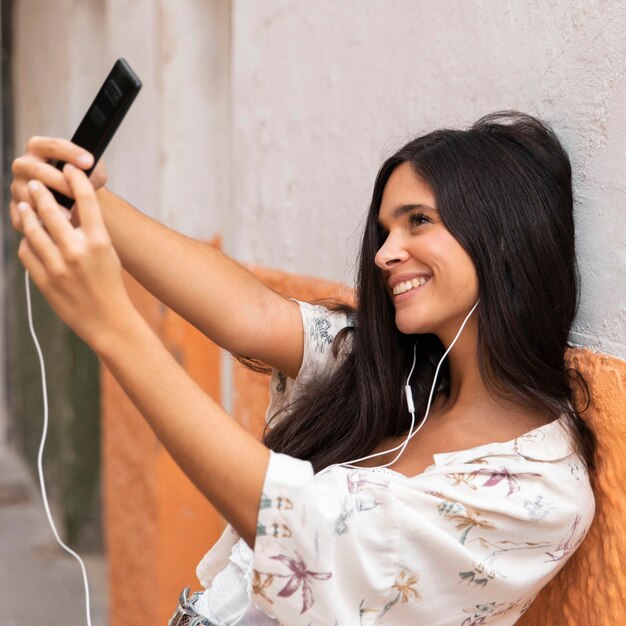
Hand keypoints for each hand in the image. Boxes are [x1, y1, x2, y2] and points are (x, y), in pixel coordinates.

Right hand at [10, 136, 107, 232]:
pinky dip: (38, 224)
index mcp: (39, 149)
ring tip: (69, 216)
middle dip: (60, 182)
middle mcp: (23, 166)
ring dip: (48, 206)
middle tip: (78, 194)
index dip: (71, 153)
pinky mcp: (16, 210)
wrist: (69, 203)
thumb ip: (93, 170)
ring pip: (28, 195)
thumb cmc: (77, 183)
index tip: (89, 162)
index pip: (52, 145)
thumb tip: (94, 172)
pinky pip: (23, 218)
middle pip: (37, 170)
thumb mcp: (88, 172)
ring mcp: (17, 188)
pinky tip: (54, 230)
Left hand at [16, 164, 137, 351]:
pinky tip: (31, 239)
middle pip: (51, 208)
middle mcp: (77, 251)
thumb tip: (70, 207)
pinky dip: (27, 242)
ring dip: (27, 213)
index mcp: (99, 242)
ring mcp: (58, 266)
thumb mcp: (108, 254)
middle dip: (40, 191)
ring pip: (33, 228)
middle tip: (34, 183)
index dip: (76, 179)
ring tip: (25, 205)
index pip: (86, 199)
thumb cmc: (110, 285)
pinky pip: (26, 252)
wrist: (107, 320)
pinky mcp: (44, 280)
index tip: (68, 169)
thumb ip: (90, 231)